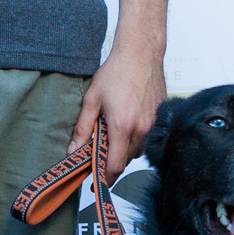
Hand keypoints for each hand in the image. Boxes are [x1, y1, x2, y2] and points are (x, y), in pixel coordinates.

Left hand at [70, 40, 165, 182]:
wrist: (141, 53)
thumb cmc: (117, 72)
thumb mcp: (92, 100)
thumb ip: (83, 128)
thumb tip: (74, 150)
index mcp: (122, 126)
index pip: (115, 165)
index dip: (105, 177)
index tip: (97, 182)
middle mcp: (141, 128)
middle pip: (126, 159)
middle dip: (112, 160)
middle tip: (98, 152)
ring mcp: (153, 123)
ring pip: (137, 149)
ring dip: (124, 148)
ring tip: (112, 131)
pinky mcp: (160, 117)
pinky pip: (146, 136)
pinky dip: (135, 136)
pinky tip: (126, 120)